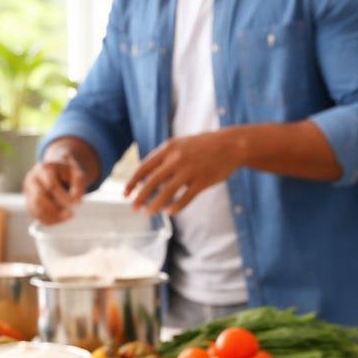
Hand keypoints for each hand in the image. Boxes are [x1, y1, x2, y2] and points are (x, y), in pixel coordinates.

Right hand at [23, 149, 86, 224]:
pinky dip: (48, 220)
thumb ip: (78, 185)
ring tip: (67, 217)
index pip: (51, 186)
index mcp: (45, 168)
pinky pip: (35, 215)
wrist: (58, 168)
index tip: (77, 204)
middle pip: (39, 198)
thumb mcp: (77, 173)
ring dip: (52, 216)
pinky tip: (60, 219)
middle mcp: (32, 179)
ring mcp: (28, 191)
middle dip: (56, 209)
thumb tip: (75, 201)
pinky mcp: (29, 202)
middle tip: (71, 214)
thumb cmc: (68, 172)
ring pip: (35, 209)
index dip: (64, 198)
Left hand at [124, 131, 242, 214]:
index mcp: (169, 148)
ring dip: (155, 205)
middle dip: (140, 196)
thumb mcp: (181, 144)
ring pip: (166, 192)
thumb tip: (147, 176)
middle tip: (133, 208)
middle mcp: (177, 158)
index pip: (144, 167)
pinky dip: (175, 207)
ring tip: (148, 213)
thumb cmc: (204, 146)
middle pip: (152, 182)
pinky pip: (185, 198)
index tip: (125, 193)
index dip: (133, 182)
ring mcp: (190, 170)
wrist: (232, 145)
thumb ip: (164, 157)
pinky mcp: (202, 181)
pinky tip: (169, 212)